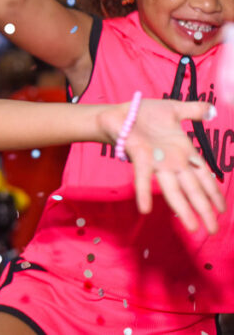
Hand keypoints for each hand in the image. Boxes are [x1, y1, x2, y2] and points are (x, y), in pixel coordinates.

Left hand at [100, 98, 224, 232]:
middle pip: (192, 189)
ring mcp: (157, 162)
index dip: (213, 192)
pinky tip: (145, 209)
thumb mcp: (174, 109)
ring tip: (192, 228)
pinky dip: (144, 192)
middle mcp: (172, 161)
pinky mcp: (139, 157)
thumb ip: (193, 111)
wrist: (118, 111)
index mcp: (184, 152)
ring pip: (173, 189)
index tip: (223, 209)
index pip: (203, 175)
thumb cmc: (144, 113)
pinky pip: (142, 177)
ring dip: (182, 209)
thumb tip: (211, 109)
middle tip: (213, 230)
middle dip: (204, 209)